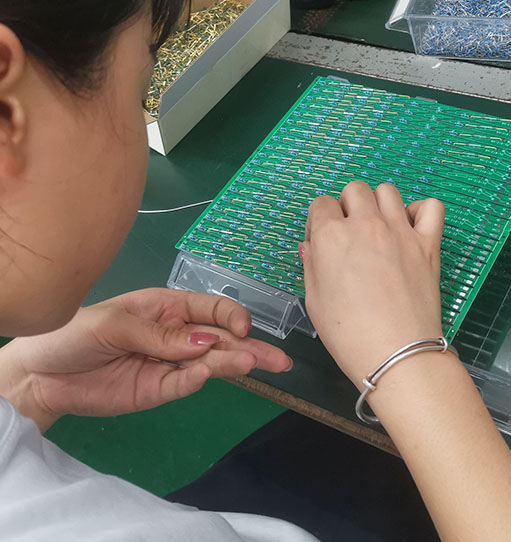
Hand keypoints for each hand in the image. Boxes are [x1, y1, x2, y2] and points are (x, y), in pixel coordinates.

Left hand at [0, 288, 291, 429]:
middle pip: (221, 339)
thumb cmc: (75, 333)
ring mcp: (169, 364)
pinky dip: (198, 381)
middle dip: (251, 347)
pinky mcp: (158, 390)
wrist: (42, 374)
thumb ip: (160, 335)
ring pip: (210, 363)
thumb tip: (206, 342)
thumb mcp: (115, 325)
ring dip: (234, 364)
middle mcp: (177, 334)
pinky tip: (209, 375)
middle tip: (281, 361)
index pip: (212, 308)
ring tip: (260, 366)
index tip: (242, 330)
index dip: (231, 317)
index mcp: (169, 307)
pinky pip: (183, 385)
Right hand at [301, 181, 444, 385]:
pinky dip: (420, 211)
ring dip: (379, 204)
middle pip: (354, 190)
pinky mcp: (428, 242)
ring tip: (379, 228)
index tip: (324, 241)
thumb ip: (311, 265)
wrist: (397, 354)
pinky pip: (430, 207)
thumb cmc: (351, 336)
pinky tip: (410, 228)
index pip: (322, 204)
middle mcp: (366, 225)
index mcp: (332, 237)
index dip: (320, 222)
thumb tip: (312, 246)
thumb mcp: (314, 301)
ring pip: (387, 191)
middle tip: (350, 233)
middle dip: (348, 207)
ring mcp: (400, 231)